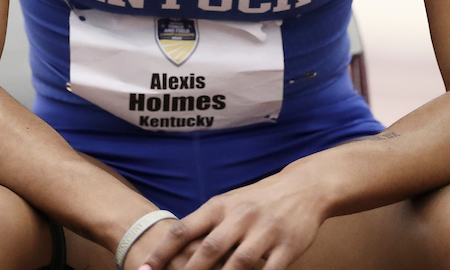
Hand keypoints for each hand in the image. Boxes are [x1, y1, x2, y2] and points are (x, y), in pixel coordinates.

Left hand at [131, 170, 328, 269]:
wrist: (303, 188)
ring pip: (239, 264)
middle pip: (208, 250)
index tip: (146, 269)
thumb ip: (204, 223)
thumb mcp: (228, 203)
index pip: (184, 229)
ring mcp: (265, 232)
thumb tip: (172, 246)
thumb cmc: (257, 200)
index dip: (163, 251)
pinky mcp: (288, 247)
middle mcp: (240, 217)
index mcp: (220, 206)